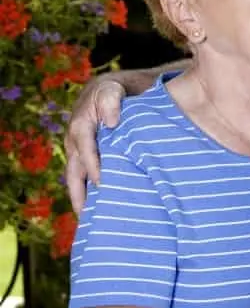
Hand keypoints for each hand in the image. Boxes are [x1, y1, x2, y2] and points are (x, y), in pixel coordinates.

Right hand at [63, 78, 124, 213]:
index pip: (85, 150)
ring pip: (77, 176)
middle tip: (87, 215)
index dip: (94, 167)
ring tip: (90, 218)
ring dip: (82, 196)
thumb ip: (111, 101)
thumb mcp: (113, 90)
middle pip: (74, 171)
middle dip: (79, 193)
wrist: (116, 88)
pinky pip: (85, 174)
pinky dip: (89, 189)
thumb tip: (111, 123)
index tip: (104, 184)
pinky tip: (99, 204)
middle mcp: (75, 139)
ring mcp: (79, 148)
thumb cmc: (116, 90)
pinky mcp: (88, 153)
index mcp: (80, 125)